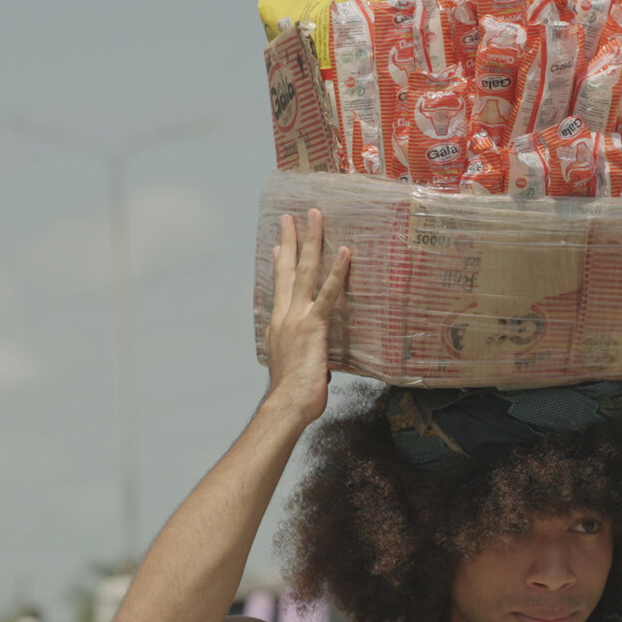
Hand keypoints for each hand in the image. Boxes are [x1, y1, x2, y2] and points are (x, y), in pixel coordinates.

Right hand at [261, 208, 352, 426]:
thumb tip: (311, 356)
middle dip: (289, 240)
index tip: (276, 244)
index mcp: (278, 325)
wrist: (287, 405)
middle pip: (285, 270)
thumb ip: (301, 353)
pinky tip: (345, 252)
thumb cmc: (292, 394)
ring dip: (311, 241)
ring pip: (304, 271)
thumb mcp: (294, 366)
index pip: (277, 287)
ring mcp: (297, 319)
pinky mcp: (313, 326)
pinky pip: (327, 293)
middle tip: (292, 216)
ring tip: (316, 217)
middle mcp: (284, 316)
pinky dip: (337, 272)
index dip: (277, 263)